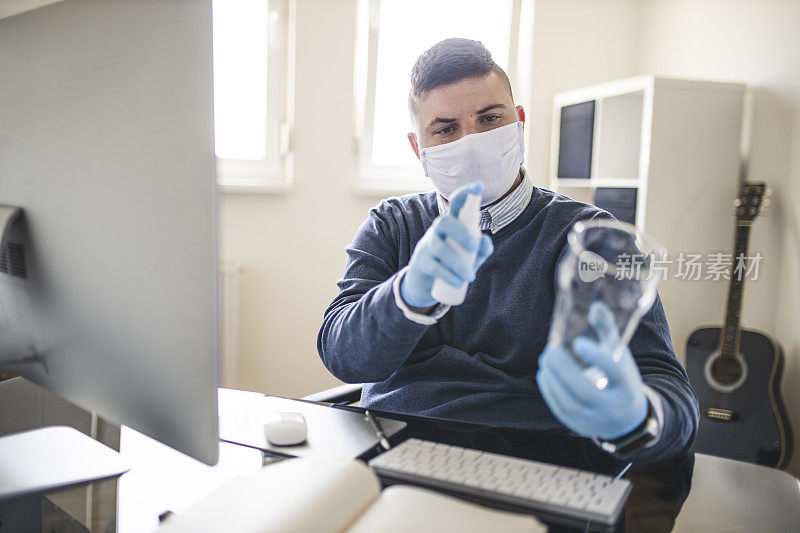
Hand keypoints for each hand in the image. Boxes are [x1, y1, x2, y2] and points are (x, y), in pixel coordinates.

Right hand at [400, 182, 493, 307]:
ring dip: (458, 263)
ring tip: (470, 276)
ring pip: (440, 248)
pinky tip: (459, 282)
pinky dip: (450, 275)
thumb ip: (481, 250)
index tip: (480, 185)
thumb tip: (485, 241)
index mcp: (451, 225)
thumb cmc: (450, 265)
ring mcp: (427, 247)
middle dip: (462, 233)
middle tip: (474, 248)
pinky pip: (435, 267)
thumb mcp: (469, 258)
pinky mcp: (421, 264)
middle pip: (445, 223)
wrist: (423, 285)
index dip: (466, 193)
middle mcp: (437, 232)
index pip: (456, 204)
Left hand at [536, 301, 647, 439]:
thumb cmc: (621, 378)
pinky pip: (561, 410)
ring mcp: (596, 420)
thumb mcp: (619, 355)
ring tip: (545, 360)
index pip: (613, 372)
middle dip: (563, 370)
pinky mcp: (580, 427)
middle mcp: (613, 407)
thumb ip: (608, 330)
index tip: (577, 342)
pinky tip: (545, 374)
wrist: (628, 418)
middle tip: (550, 351)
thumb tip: (595, 305)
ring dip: (552, 380)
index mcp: (627, 386)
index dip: (595, 357)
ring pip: (569, 403)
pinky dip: (550, 391)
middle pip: (584, 391)